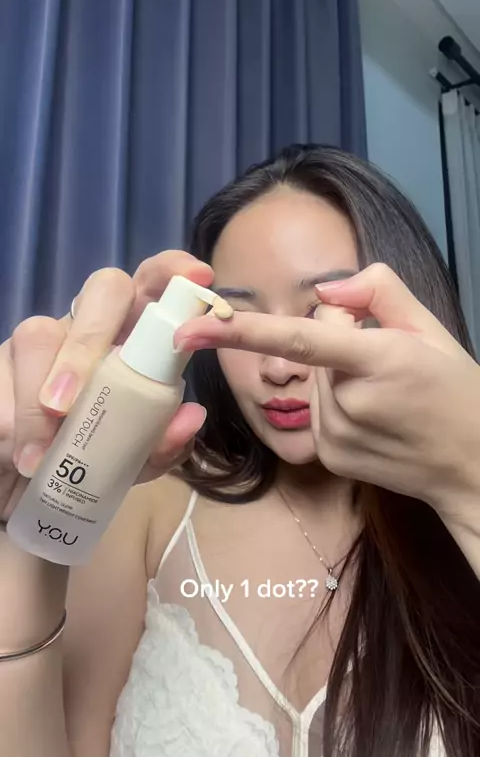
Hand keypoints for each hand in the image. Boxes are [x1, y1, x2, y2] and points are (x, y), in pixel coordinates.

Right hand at [0, 251, 212, 521]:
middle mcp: (91, 328)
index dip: (173, 272)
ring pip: (40, 333)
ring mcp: (42, 340)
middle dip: (93, 339)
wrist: (23, 488)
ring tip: (39, 454)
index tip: (198, 275)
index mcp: (133, 341)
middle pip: (104, 290)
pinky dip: (14, 419)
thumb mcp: (128, 466)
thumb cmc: (84, 466)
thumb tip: (192, 416)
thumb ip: (160, 446)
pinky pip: (1, 371)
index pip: (156, 288)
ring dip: (40, 395)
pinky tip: (20, 453)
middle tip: (72, 403)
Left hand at [174, 263, 479, 520]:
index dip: (241, 331)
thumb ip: (378, 291)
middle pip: (314, 352)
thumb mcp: (431, 329)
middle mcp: (347, 402)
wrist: (473, 466)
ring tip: (384, 396)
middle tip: (385, 362)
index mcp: (376, 361)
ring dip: (336, 379)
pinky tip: (372, 418)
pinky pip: (316, 413)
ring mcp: (334, 437)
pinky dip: (336, 407)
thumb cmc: (456, 392)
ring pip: (313, 383)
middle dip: (339, 346)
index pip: (299, 339)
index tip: (190, 329)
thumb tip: (324, 290)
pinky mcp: (329, 457)